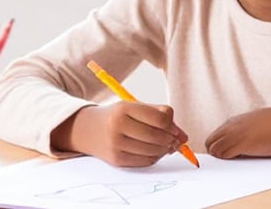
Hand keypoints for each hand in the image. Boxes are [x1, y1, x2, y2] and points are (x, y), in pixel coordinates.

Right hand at [52, 102, 184, 167]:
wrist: (86, 129)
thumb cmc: (118, 116)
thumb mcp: (136, 108)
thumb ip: (161, 116)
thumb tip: (184, 137)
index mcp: (124, 109)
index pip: (160, 119)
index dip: (173, 126)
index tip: (175, 129)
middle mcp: (118, 126)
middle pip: (157, 136)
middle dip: (171, 140)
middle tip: (174, 140)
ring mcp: (116, 144)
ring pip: (153, 151)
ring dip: (164, 150)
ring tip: (164, 145)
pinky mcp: (116, 160)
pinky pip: (145, 161)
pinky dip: (154, 157)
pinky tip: (152, 151)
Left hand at [205, 105, 270, 158]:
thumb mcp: (254, 122)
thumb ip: (242, 129)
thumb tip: (239, 139)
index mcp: (234, 121)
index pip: (215, 135)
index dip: (218, 144)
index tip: (222, 151)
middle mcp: (231, 127)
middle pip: (210, 142)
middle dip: (215, 151)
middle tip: (224, 157)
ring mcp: (234, 135)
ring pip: (214, 149)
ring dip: (220, 156)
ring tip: (232, 158)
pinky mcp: (240, 144)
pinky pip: (224, 154)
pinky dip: (227, 158)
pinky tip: (237, 158)